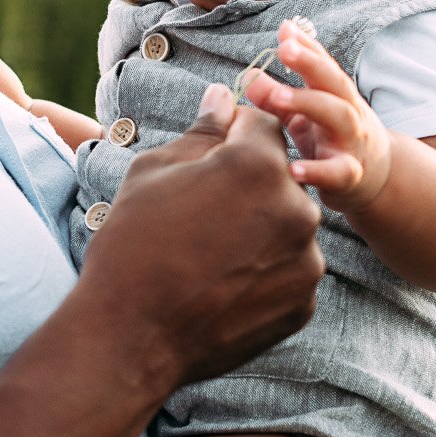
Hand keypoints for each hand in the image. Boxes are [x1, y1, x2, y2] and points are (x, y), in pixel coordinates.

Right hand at [79, 84, 323, 393]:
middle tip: (200, 216)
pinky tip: (222, 286)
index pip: (263, 126)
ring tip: (209, 256)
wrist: (130, 337)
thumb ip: (201, 133)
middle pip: (281, 178)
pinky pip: (289, 273)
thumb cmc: (132, 246)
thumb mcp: (153, 172)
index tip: (205, 162)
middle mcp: (297, 209)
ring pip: (288, 227)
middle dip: (248, 186)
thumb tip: (224, 99)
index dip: (232, 137)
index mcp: (259, 166)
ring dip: (260, 231)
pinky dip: (264, 275)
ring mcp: (306, 262)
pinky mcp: (303, 305)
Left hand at [243, 22, 391, 212]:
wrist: (379, 180)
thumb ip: (277, 97)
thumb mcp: (306, 117)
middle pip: (334, 84)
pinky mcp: (350, 176)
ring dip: (309, 104)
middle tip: (283, 50)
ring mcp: (351, 143)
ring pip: (340, 118)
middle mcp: (349, 114)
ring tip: (277, 96)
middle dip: (311, 64)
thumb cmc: (334, 141)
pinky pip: (337, 172)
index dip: (306, 47)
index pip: (324, 66)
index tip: (284, 30)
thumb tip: (248, 76)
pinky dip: (317, 171)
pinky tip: (293, 169)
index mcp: (336, 96)